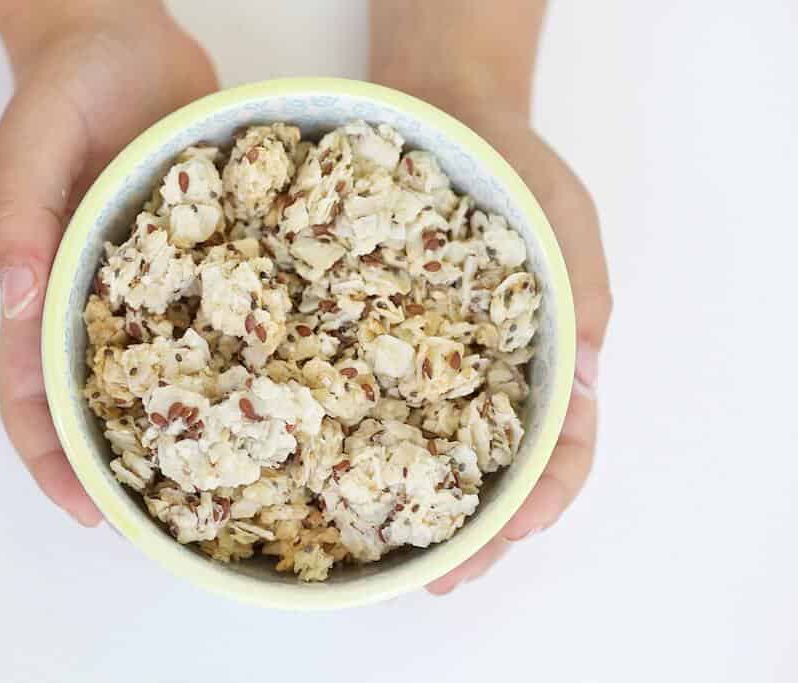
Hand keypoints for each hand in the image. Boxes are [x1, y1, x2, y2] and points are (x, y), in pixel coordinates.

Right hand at [0, 1, 217, 524]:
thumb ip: (15, 212)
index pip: (31, 391)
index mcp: (44, 285)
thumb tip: (15, 298)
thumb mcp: (27, 140)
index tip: (88, 512)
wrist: (128, 39)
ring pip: (165, 374)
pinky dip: (238, 358)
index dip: (53, 456)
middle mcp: (99, 300)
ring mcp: (155, 285)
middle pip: (102, 402)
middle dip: (126, 467)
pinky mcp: (205, 258)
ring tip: (233, 481)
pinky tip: (280, 391)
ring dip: (187, 428)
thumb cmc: (63, 85)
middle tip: (172, 523)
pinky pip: (219, 318)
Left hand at [389, 90, 612, 592]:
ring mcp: (428, 367)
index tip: (516, 530)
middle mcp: (486, 378)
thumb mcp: (566, 220)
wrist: (444, 111)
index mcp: (548, 360)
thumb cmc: (518, 167)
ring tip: (382, 556)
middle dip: (472, 532)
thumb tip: (583, 377)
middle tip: (441, 579)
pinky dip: (355, 444)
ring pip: (427, 454)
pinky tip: (327, 475)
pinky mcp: (373, 342)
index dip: (545, 496)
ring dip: (410, 510)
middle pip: (491, 473)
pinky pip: (366, 399)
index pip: (563, 447)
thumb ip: (579, 296)